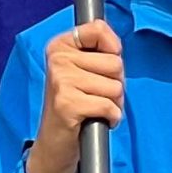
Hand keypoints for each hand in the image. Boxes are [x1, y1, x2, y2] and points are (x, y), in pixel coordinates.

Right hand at [25, 22, 123, 172]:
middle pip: (115, 62)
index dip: (113, 50)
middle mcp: (57, 59)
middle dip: (116, 83)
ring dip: (114, 103)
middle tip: (97, 95)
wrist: (55, 143)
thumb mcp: (87, 70)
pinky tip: (96, 120)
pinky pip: (109, 106)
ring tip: (95, 108)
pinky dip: (111, 117)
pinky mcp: (67, 103)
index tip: (101, 67)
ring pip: (115, 86)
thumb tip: (115, 43)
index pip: (98, 29)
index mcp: (60, 46)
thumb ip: (102, 50)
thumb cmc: (78, 103)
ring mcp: (60, 81)